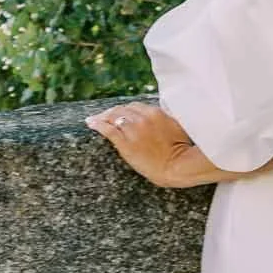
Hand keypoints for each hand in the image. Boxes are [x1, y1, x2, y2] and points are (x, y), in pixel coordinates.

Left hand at [85, 102, 212, 186]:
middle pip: (122, 109)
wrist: (177, 167)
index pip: (135, 106)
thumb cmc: (181, 151)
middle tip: (104, 116)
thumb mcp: (177, 127)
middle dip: (112, 112)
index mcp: (156, 113)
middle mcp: (143, 118)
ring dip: (102, 116)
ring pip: (112, 117)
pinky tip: (91, 123)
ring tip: (94, 118)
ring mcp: (133, 131)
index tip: (120, 113)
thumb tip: (161, 115)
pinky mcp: (126, 143)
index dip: (125, 110)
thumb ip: (166, 118)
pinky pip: (107, 130)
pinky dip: (97, 124)